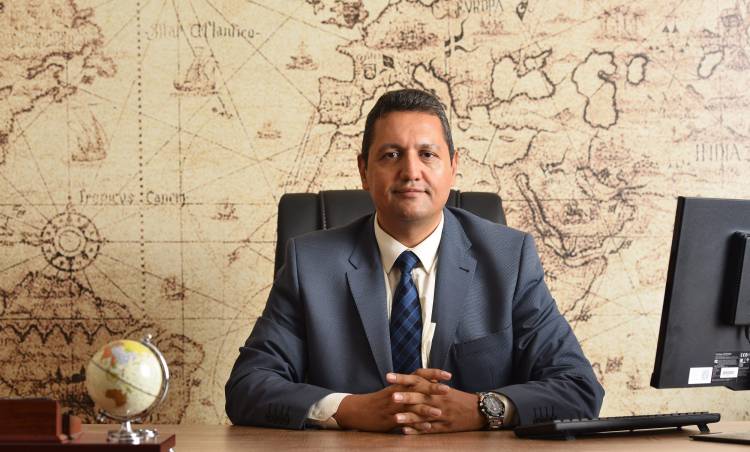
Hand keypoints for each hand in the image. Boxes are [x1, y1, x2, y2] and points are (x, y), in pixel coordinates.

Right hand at [333, 370, 449, 431]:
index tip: (448, 374)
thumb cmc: (380, 400)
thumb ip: (411, 386)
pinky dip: (416, 424)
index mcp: (400, 383)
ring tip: (439, 412)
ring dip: (425, 409)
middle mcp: (397, 392)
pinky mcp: (389, 419)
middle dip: (432, 388)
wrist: (358, 410)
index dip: (433, 373)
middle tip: (448, 389)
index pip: (418, 374)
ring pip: (411, 406)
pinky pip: (405, 421)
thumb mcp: (395, 389)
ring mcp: (393, 406)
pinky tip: (426, 427)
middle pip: (417, 388)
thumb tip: (430, 381)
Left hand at [389, 368, 485, 433]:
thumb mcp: (445, 388)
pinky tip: (405, 431)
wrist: (479, 411)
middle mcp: (438, 400)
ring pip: (422, 415)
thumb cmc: (459, 398)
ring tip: (395, 418)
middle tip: (392, 396)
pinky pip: (429, 429)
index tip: (388, 376)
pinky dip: (417, 430)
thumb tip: (412, 378)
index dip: (403, 378)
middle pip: (420, 397)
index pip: (417, 380)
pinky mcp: (444, 427)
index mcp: (437, 388)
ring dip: (408, 417)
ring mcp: (441, 414)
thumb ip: (428, 384)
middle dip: (406, 397)